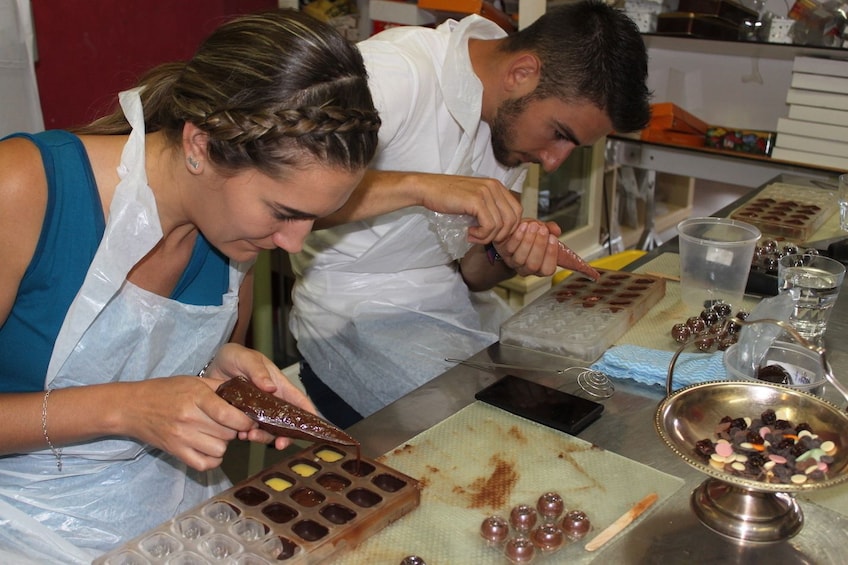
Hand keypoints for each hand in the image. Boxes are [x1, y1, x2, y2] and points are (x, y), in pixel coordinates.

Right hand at [118, 375, 254, 471]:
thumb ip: (220, 387)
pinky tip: (209, 448)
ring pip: (219, 450)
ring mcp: (181, 437)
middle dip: (235, 429)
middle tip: (230, 424)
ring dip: (223, 444)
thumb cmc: (166, 391)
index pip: (228, 415)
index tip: (249, 419)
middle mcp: (188, 418)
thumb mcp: (194, 381)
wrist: (133, 407)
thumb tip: (247, 394)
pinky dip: (212, 459)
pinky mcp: (175, 452)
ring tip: (216, 434)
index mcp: (196, 397)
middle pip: (227, 433)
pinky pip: (204, 464)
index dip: (245, 420)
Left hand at [199, 343, 317, 448]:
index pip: (298, 400)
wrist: (211, 366)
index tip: (312, 427)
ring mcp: (259, 412)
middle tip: (279, 443)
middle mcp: (272, 401)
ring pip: (269, 430)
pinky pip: (250, 431)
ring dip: (263, 437)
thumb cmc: (234, 357)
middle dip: (286, 435)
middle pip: (286, 422)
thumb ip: (257, 370)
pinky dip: (247, 436)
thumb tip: (271, 387)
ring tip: (250, 436)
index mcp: (279, 385)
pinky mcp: (243, 418)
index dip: (308, 413)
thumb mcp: (245, 358)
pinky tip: (240, 434)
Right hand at [415, 174, 522, 244]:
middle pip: (513, 220)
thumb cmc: (447, 197)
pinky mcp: (476, 201)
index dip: (508, 228)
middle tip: (484, 238)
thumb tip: (502, 230)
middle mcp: (494, 187)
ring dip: (487, 237)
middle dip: (500, 235)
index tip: (492, 235)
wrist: (427, 189)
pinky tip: (469, 233)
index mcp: (497, 186)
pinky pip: (489, 226)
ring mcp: (486, 193)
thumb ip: (489, 209)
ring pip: (501, 225)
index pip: (517, 211)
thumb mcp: (474, 200)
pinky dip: (481, 235)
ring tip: (473, 236)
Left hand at [495, 219, 562, 276]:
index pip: (548, 269)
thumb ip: (552, 230)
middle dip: (539, 246)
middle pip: (533, 265)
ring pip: (520, 258)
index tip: (553, 238)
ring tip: (533, 226)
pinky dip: (517, 237)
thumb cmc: (530, 233)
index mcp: (540, 267)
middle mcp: (526, 268)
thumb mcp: (544, 230)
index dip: (551, 255)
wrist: (513, 228)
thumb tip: (557, 231)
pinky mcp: (503, 253)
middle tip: (543, 230)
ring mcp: (513, 262)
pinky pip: (509, 248)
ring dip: (528, 240)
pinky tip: (523, 226)